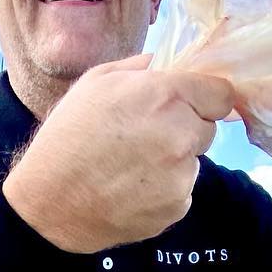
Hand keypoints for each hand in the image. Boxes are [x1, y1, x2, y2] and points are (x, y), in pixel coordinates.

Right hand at [2, 56, 234, 253]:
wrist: (50, 203)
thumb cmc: (67, 138)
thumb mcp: (92, 85)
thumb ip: (134, 69)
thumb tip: (156, 64)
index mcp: (164, 96)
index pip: (221, 94)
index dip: (206, 99)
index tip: (191, 106)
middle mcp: (180, 134)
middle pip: (208, 129)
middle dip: (185, 130)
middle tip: (146, 139)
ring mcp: (181, 175)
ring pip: (193, 163)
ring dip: (173, 163)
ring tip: (131, 168)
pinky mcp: (176, 207)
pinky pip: (182, 192)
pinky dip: (164, 191)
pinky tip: (131, 190)